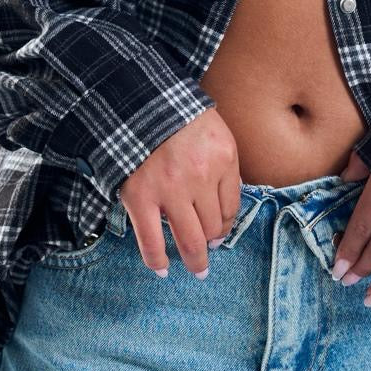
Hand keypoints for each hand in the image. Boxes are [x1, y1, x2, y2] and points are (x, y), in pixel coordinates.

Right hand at [118, 107, 240, 278]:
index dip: (226, 224)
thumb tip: (226, 206)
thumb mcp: (215, 133)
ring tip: (196, 269)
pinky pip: (151, 241)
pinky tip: (162, 269)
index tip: (219, 232)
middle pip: (213, 226)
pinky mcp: (141, 197)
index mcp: (223, 158)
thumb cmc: (178, 116)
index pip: (232, 206)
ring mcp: (170, 189)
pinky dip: (157, 260)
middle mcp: (201, 177)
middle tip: (209, 253)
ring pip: (190, 239)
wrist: (138, 101)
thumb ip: (223, 166)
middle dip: (212, 244)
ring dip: (194, 260)